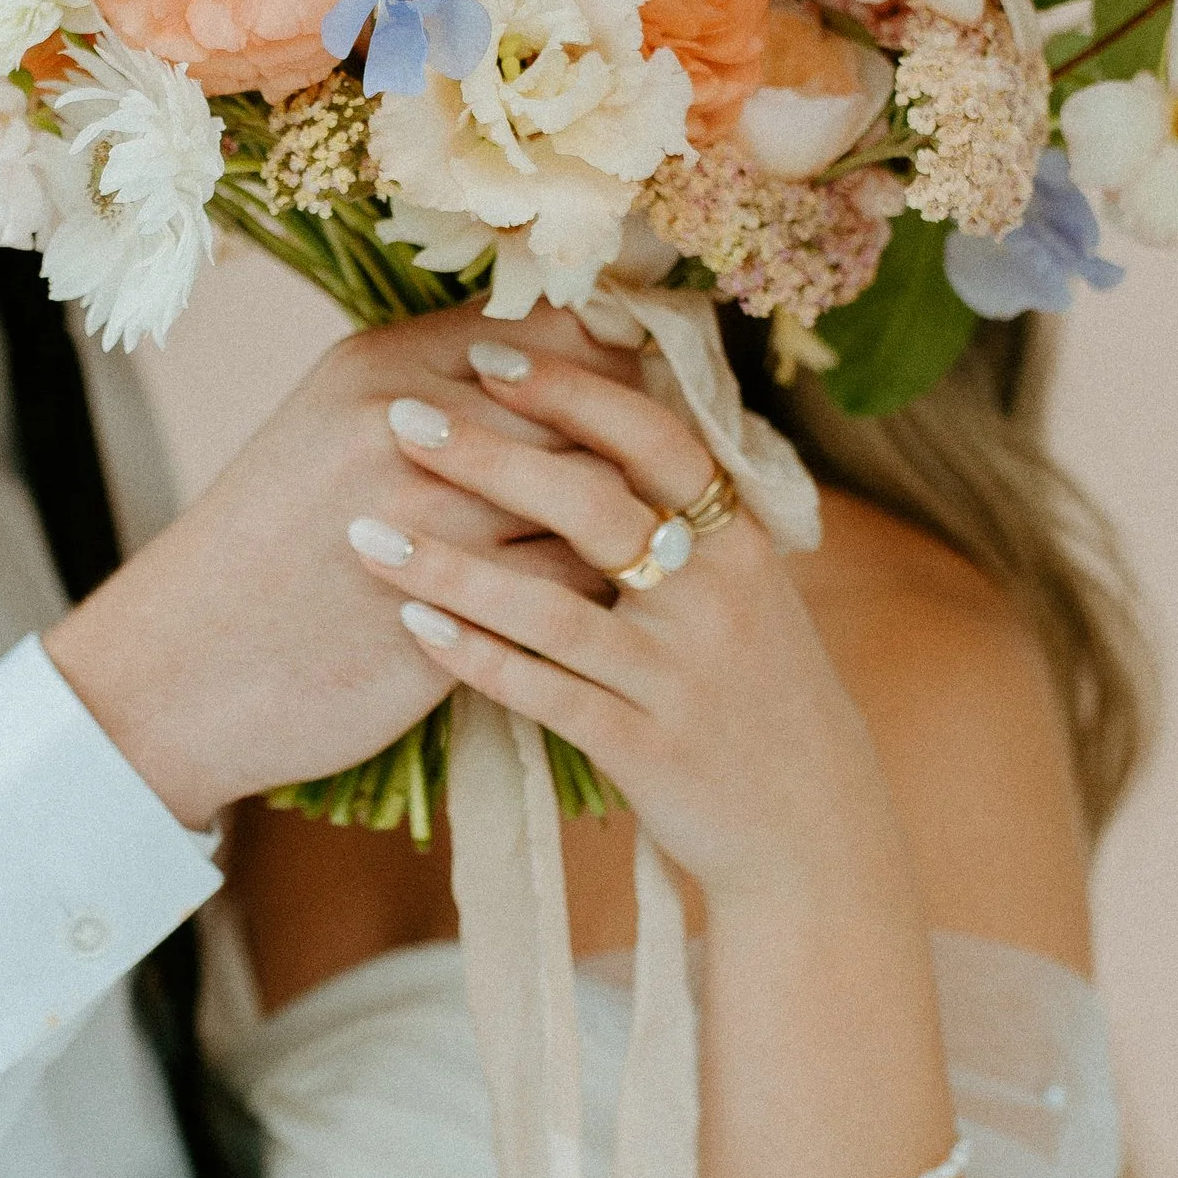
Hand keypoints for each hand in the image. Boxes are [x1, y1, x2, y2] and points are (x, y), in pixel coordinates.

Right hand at [45, 304, 628, 832]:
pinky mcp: (453, 611)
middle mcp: (408, 428)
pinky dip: (602, 591)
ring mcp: (431, 521)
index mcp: (378, 367)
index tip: (643, 383)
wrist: (183, 671)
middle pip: (579, 409)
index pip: (543, 334)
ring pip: (587, 496)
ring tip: (657, 534)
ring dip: (628, 520)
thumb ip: (425, 389)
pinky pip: (572, 584)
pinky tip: (614, 602)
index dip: (609, 358)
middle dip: (631, 440)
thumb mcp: (325, 430)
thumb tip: (548, 357)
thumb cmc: (262, 551)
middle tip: (672, 465)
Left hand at [357, 339, 919, 924]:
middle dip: (490, 456)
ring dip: (452, 566)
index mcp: (737, 537)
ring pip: (554, 606)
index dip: (569, 390)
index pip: (651, 437)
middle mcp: (716, 596)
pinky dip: (476, 657)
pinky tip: (412, 627)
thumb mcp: (737, 583)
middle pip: (594, 505)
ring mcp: (681, 676)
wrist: (810, 823)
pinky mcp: (649, 750)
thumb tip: (597, 397)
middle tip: (400, 420)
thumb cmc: (752, 683)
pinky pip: (548, 694)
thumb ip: (674, 508)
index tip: (484, 354)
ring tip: (366, 532)